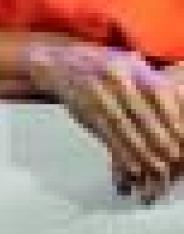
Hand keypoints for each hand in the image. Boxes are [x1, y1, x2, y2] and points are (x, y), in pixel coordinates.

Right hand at [26, 39, 183, 202]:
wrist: (62, 64)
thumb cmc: (108, 71)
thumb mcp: (134, 68)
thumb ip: (158, 86)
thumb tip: (182, 112)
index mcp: (133, 66)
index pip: (160, 94)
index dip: (174, 119)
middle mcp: (114, 77)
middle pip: (143, 114)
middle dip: (162, 140)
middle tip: (176, 159)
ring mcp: (97, 94)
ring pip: (125, 127)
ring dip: (144, 152)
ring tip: (159, 169)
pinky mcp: (85, 111)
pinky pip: (107, 135)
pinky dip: (122, 154)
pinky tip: (134, 167)